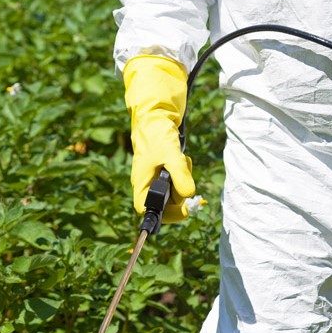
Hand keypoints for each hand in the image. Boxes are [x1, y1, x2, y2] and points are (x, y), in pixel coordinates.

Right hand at [123, 55, 195, 221]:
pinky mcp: (165, 173)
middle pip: (168, 204)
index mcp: (141, 186)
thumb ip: (180, 175)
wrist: (156, 117)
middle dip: (180, 191)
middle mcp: (147, 186)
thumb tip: (190, 195)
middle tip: (182, 171)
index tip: (186, 209)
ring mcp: (156, 180)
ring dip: (184, 179)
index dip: (168, 215)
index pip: (150, 212)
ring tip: (181, 161)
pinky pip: (179, 181)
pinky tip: (180, 159)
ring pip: (176, 192)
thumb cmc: (157, 135)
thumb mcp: (170, 154)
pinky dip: (184, 172)